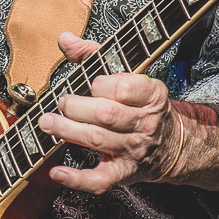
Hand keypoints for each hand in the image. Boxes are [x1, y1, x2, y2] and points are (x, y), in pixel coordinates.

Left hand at [39, 31, 176, 194]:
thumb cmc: (139, 104)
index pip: (125, 88)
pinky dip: (77, 178)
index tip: (92, 84)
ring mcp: (134, 149)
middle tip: (60, 103)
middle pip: (106, 114)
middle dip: (76, 107)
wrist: (171, 144)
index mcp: (150, 94)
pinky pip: (101, 179)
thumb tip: (63, 39)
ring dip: (67, 131)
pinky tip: (57, 172)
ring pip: (98, 140)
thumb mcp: (127, 74)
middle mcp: (144, 122)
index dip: (102, 85)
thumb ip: (92, 55)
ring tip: (47, 122)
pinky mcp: (123, 172)